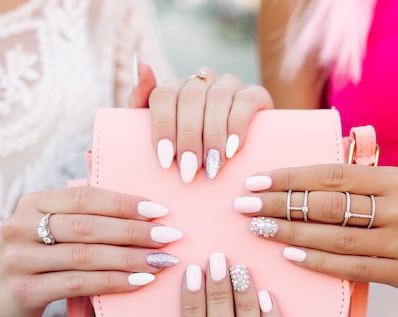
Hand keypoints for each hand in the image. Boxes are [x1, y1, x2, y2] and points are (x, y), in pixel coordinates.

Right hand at [0, 187, 180, 316]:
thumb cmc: (37, 258)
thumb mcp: (50, 229)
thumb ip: (83, 216)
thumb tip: (143, 209)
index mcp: (33, 202)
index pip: (86, 197)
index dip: (125, 203)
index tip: (160, 209)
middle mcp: (22, 225)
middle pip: (89, 226)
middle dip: (135, 231)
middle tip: (169, 237)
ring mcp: (21, 258)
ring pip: (87, 256)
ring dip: (131, 258)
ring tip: (162, 261)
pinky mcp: (25, 290)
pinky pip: (80, 284)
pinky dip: (114, 282)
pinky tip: (140, 281)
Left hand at [129, 59, 273, 181]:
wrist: (235, 159)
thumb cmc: (187, 150)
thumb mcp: (160, 134)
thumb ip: (141, 101)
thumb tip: (142, 65)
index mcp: (175, 88)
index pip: (164, 94)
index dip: (163, 126)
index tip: (165, 160)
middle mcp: (201, 81)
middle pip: (191, 96)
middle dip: (188, 137)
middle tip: (189, 170)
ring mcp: (229, 85)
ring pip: (218, 97)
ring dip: (213, 135)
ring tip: (212, 166)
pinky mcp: (256, 95)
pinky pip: (246, 101)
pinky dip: (237, 125)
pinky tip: (233, 150)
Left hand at [233, 164, 397, 294]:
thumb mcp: (392, 185)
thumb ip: (354, 178)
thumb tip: (297, 173)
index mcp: (394, 179)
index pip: (332, 174)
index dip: (290, 178)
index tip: (256, 181)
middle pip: (329, 206)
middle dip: (281, 205)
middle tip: (245, 206)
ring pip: (336, 238)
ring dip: (291, 233)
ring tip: (258, 229)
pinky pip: (351, 268)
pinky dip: (317, 261)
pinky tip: (289, 255)